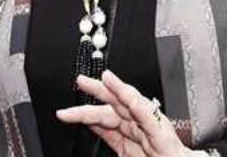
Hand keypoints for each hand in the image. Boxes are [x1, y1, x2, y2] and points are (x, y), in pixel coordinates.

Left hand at [56, 70, 197, 156]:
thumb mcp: (125, 151)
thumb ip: (110, 137)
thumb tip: (90, 124)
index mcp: (129, 130)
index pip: (104, 116)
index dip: (85, 112)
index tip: (64, 113)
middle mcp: (139, 124)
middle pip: (115, 103)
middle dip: (97, 91)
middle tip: (80, 81)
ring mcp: (151, 126)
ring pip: (132, 103)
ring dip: (118, 89)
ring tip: (105, 78)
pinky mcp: (162, 134)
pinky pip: (149, 117)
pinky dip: (137, 104)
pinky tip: (128, 97)